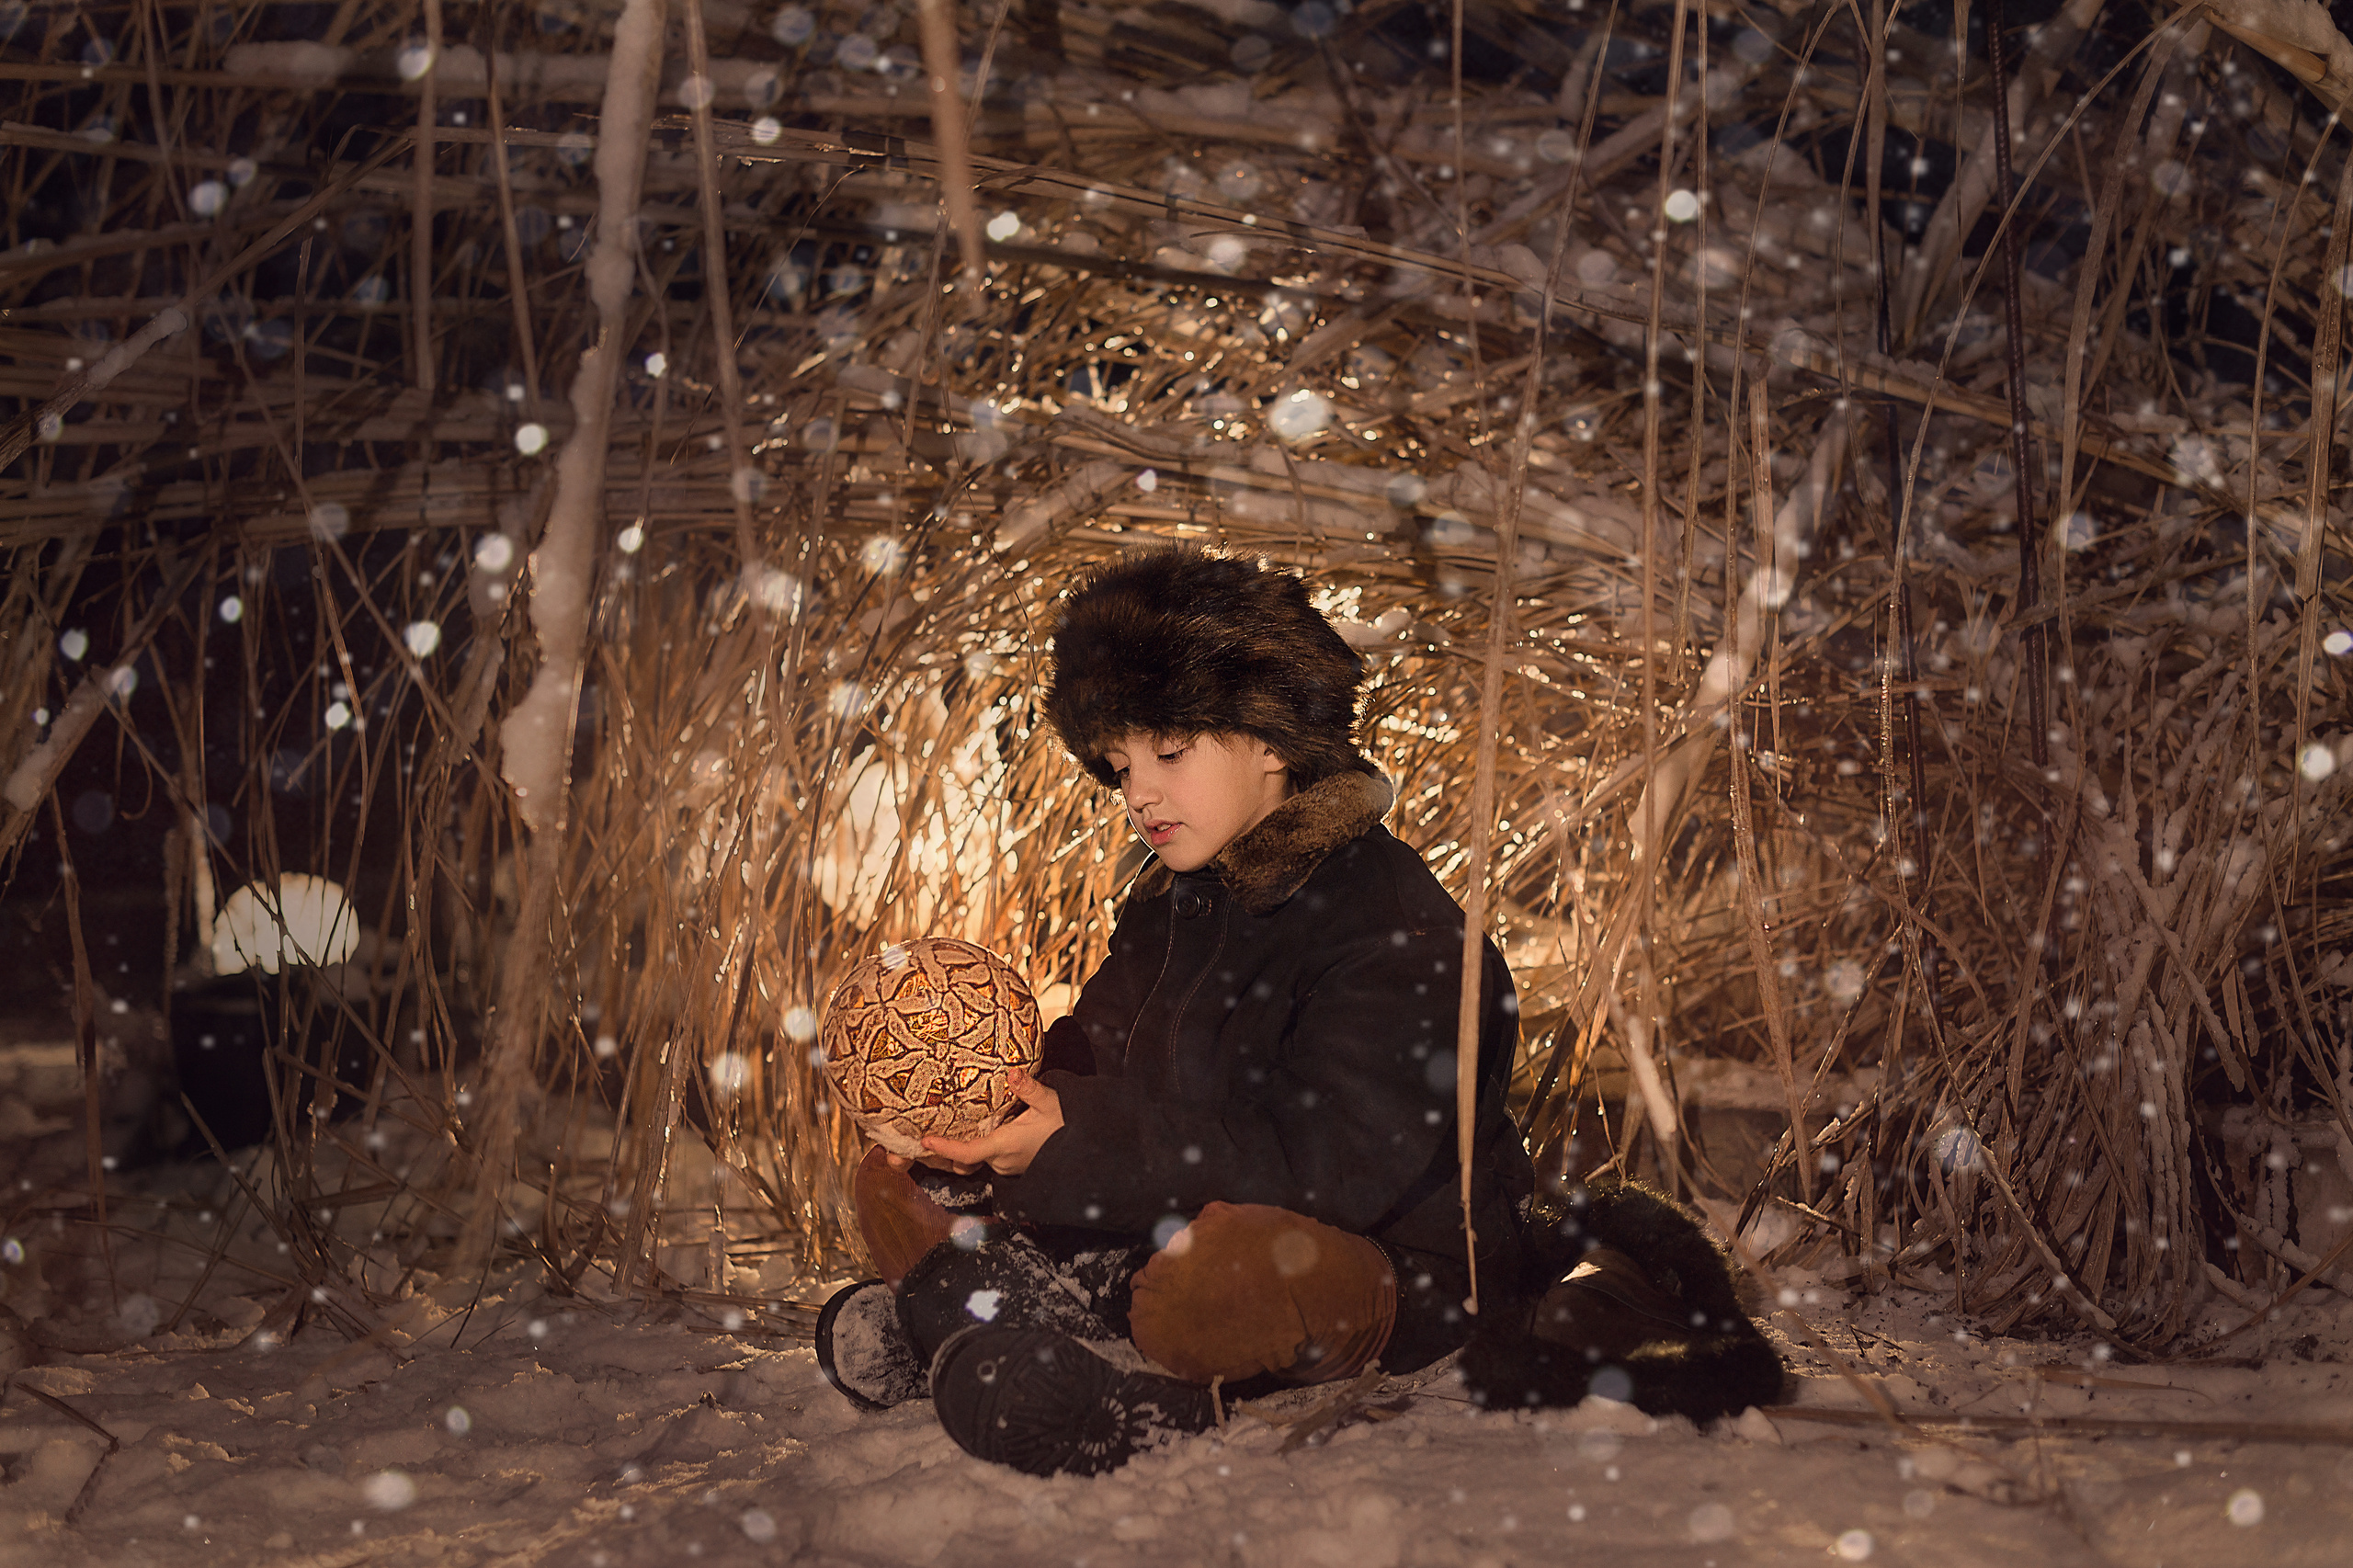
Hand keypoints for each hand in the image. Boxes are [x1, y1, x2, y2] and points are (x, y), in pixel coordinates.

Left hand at [920, 1068, 1062, 1175]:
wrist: (1086, 1148)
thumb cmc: (1067, 1126)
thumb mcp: (1050, 1103)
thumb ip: (1029, 1089)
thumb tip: (1012, 1073)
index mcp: (1005, 1145)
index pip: (967, 1152)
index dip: (945, 1148)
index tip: (925, 1140)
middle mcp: (1001, 1160)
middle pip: (964, 1158)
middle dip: (946, 1148)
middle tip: (926, 1131)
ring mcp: (1007, 1165)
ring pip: (976, 1158)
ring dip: (963, 1147)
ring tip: (947, 1128)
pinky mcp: (1012, 1165)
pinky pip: (988, 1158)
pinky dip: (978, 1148)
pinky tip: (978, 1130)